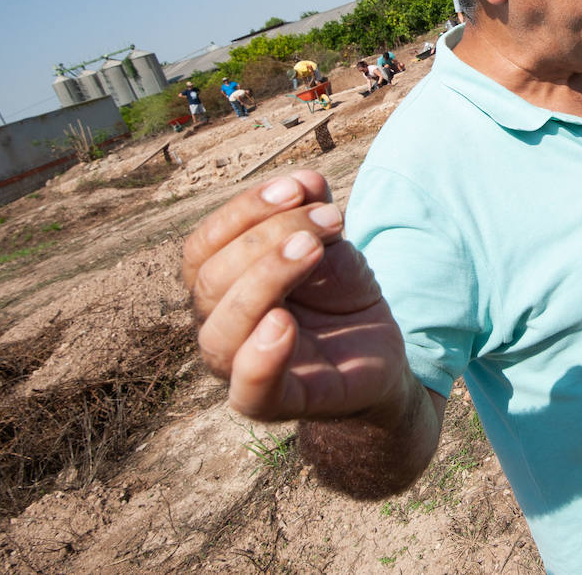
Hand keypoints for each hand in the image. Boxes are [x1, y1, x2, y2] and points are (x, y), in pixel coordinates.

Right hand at [181, 170, 410, 422]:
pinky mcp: (274, 402)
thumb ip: (312, 212)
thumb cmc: (340, 297)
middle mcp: (217, 326)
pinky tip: (284, 323)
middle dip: (268, 238)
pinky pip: (249, 390)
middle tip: (330, 219)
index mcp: (219, 284)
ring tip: (314, 249)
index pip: (203, 246)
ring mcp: (240, 369)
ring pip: (221, 331)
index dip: (244, 211)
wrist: (378, 351)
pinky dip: (260, 356)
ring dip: (266, 279)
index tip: (299, 188)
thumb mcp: (330, 246)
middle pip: (210, 280)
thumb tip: (305, 180)